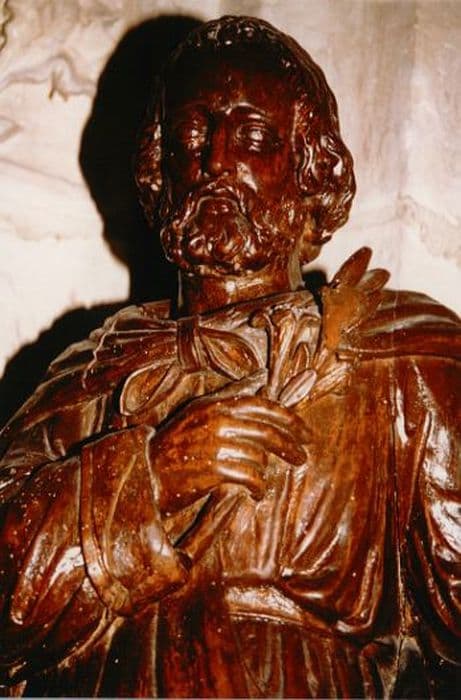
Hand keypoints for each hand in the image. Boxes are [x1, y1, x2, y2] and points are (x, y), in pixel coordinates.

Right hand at [149, 395, 308, 514]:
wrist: (143, 472)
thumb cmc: (176, 442)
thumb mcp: (200, 410)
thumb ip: (232, 393)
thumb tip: (261, 376)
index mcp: (216, 405)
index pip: (263, 406)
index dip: (290, 419)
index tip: (305, 433)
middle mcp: (217, 421)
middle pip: (268, 432)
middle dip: (290, 446)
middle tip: (302, 457)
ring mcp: (214, 446)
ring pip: (259, 456)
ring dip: (265, 471)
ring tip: (261, 480)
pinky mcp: (212, 471)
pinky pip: (249, 477)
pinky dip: (258, 487)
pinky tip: (256, 493)